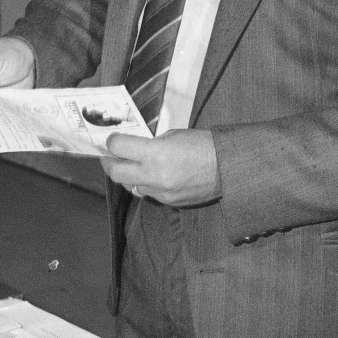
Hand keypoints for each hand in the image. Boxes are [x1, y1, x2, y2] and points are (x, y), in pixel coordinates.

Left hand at [100, 129, 222, 206]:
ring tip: (132, 165)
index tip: (111, 140)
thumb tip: (135, 147)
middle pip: (116, 173)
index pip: (117, 148)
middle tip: (109, 156)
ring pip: (131, 186)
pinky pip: (149, 193)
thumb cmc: (203, 145)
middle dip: (109, 163)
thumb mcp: (173, 135)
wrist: (228, 168)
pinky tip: (154, 175)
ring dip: (128, 175)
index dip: (111, 142)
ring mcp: (161, 192)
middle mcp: (154, 175)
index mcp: (155, 153)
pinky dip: (146, 184)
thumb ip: (151, 143)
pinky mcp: (169, 202)